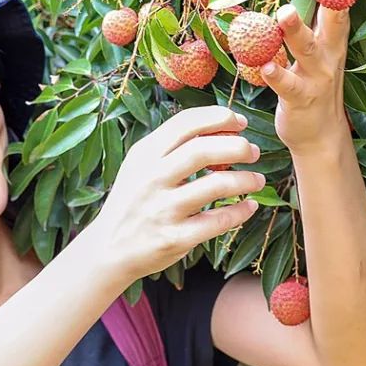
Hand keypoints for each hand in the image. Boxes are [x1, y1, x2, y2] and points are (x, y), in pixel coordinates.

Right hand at [88, 106, 265, 280]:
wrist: (108, 249)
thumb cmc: (132, 203)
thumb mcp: (138, 167)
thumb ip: (169, 147)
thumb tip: (217, 127)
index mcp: (144, 155)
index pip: (185, 123)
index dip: (219, 117)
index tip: (240, 122)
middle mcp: (151, 179)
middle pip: (202, 150)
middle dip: (237, 146)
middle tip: (253, 151)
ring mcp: (162, 209)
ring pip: (215, 185)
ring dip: (245, 180)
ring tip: (258, 180)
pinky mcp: (174, 238)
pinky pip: (217, 222)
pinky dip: (240, 212)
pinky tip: (249, 207)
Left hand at [261, 0, 351, 155]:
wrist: (319, 135)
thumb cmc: (311, 86)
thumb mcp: (311, 52)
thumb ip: (301, 24)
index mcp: (332, 39)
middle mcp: (329, 54)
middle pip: (331, 18)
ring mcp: (317, 77)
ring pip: (308, 49)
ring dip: (296, 30)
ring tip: (283, 13)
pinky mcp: (301, 99)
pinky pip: (288, 85)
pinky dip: (277, 74)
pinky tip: (264, 66)